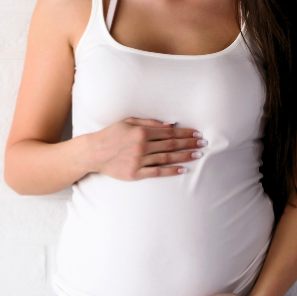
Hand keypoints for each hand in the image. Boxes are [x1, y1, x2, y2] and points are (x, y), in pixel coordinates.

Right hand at [83, 117, 205, 180]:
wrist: (93, 152)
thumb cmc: (111, 134)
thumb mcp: (129, 122)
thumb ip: (150, 123)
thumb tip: (170, 125)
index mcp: (142, 132)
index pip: (170, 133)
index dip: (185, 133)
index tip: (197, 134)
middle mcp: (142, 146)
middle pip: (172, 144)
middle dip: (189, 143)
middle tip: (203, 144)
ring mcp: (139, 161)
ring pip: (167, 158)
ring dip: (185, 156)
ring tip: (198, 155)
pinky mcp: (135, 173)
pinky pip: (157, 172)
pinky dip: (171, 171)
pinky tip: (183, 169)